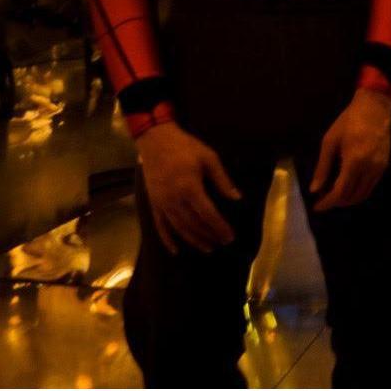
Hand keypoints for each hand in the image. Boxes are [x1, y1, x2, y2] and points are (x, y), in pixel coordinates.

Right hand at [136, 117, 241, 254]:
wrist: (156, 140)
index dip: (220, 227)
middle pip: (194, 224)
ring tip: (207, 248)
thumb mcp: (209, 158)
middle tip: (222, 242)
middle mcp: (175, 199)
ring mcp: (162, 203)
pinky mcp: (153, 203)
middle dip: (210, 235)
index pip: (208, 214)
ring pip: (179, 228)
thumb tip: (237, 198)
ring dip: (194, 240)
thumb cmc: (185, 147)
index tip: (230, 236)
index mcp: (190, 188)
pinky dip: (167, 240)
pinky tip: (175, 251)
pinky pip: (160, 226)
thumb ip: (223, 180)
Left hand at [308, 88, 390, 211]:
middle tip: (323, 199)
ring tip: (334, 194)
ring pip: (364, 194)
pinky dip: (359, 191)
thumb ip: (323, 167)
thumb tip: (314, 190)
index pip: (340, 192)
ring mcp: (379, 168)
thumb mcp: (330, 141)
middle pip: (353, 197)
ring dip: (348, 199)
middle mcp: (369, 168)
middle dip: (337, 202)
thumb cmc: (348, 121)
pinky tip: (348, 185)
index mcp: (354, 162)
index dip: (328, 202)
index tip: (317, 206)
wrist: (374, 108)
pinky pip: (371, 186)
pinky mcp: (384, 166)